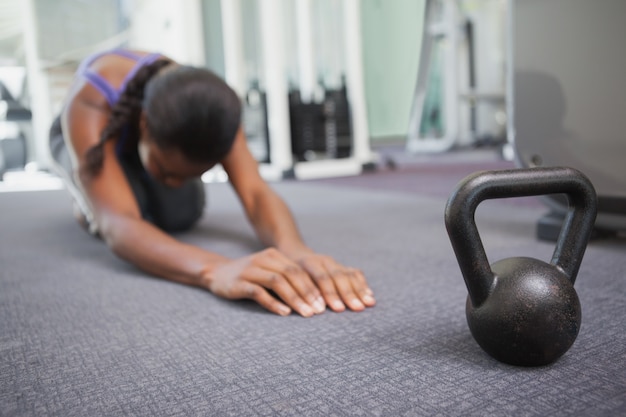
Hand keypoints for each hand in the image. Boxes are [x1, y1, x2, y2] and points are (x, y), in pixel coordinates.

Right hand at [207, 248, 326, 316]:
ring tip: (306, 313)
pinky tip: (284, 313)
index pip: (298, 270)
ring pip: (277, 282)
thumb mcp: (269, 272)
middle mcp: (263, 259)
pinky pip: (259, 293)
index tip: (324, 303)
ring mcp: (250, 270)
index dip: (313, 286)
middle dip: (307, 293)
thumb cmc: (249, 277)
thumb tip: (314, 298)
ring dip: (294, 299)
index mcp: (273, 255)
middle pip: (291, 274)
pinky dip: (273, 303)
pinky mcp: (239, 283)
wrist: (217, 274)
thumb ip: (287, 279)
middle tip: (318, 310)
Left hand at [293, 252, 375, 312]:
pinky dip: (362, 285)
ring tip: (368, 304)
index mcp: (308, 263)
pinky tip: (369, 297)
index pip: (321, 278)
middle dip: (348, 294)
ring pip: (348, 275)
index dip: (330, 294)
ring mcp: (334, 262)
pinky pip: (355, 274)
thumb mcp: (287, 280)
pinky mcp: (341, 266)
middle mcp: (323, 260)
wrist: (294, 255)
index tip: (338, 309)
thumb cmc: (288, 276)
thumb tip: (307, 309)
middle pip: (338, 276)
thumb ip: (297, 292)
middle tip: (356, 308)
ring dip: (359, 291)